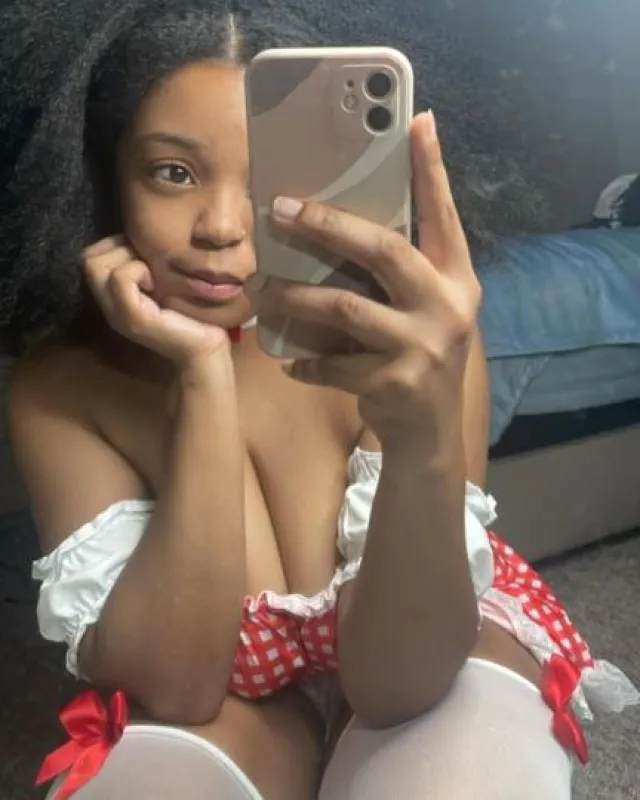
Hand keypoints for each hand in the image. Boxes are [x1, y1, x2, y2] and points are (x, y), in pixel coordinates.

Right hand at [83, 236, 228, 365]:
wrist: (206, 349)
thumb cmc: (191, 312)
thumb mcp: (163, 281)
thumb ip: (144, 264)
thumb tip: (139, 233)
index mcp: (113, 297)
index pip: (89, 256)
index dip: (113, 244)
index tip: (143, 254)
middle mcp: (109, 306)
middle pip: (87, 258)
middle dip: (117, 248)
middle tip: (147, 262)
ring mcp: (117, 313)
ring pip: (95, 265)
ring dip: (127, 259)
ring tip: (153, 275)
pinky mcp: (133, 318)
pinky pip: (120, 279)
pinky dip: (137, 271)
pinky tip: (157, 284)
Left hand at [245, 112, 481, 448]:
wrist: (429, 433)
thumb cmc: (419, 358)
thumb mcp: (425, 310)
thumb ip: (403, 273)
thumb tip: (343, 224)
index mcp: (458, 280)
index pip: (443, 216)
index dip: (431, 170)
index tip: (417, 121)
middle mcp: (447, 308)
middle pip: (384, 251)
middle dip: (328, 225)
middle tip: (280, 209)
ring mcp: (422, 347)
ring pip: (344, 308)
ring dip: (295, 296)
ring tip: (262, 290)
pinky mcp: (394, 383)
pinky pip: (331, 363)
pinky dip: (304, 360)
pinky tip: (288, 359)